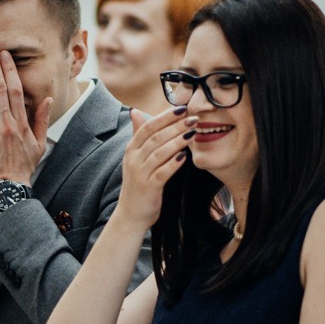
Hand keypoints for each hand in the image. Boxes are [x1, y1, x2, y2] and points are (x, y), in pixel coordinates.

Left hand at [0, 44, 50, 196]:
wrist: (8, 190)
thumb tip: (47, 100)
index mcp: (21, 123)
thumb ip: (41, 121)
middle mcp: (8, 124)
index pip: (15, 90)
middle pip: (0, 89)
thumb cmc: (22, 169)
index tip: (4, 55)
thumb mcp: (38, 145)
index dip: (9, 70)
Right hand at [114, 106, 192, 228]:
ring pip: (160, 152)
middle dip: (176, 126)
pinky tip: (185, 156)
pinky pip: (162, 172)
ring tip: (193, 132)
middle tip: (194, 118)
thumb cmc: (138, 184)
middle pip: (156, 137)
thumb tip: (135, 111)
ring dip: (178, 141)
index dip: (165, 116)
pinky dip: (173, 163)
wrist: (131, 215)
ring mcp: (140, 174)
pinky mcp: (148, 187)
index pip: (147, 126)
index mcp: (131, 149)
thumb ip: (138, 136)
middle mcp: (133, 159)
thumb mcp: (135, 158)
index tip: (182, 108)